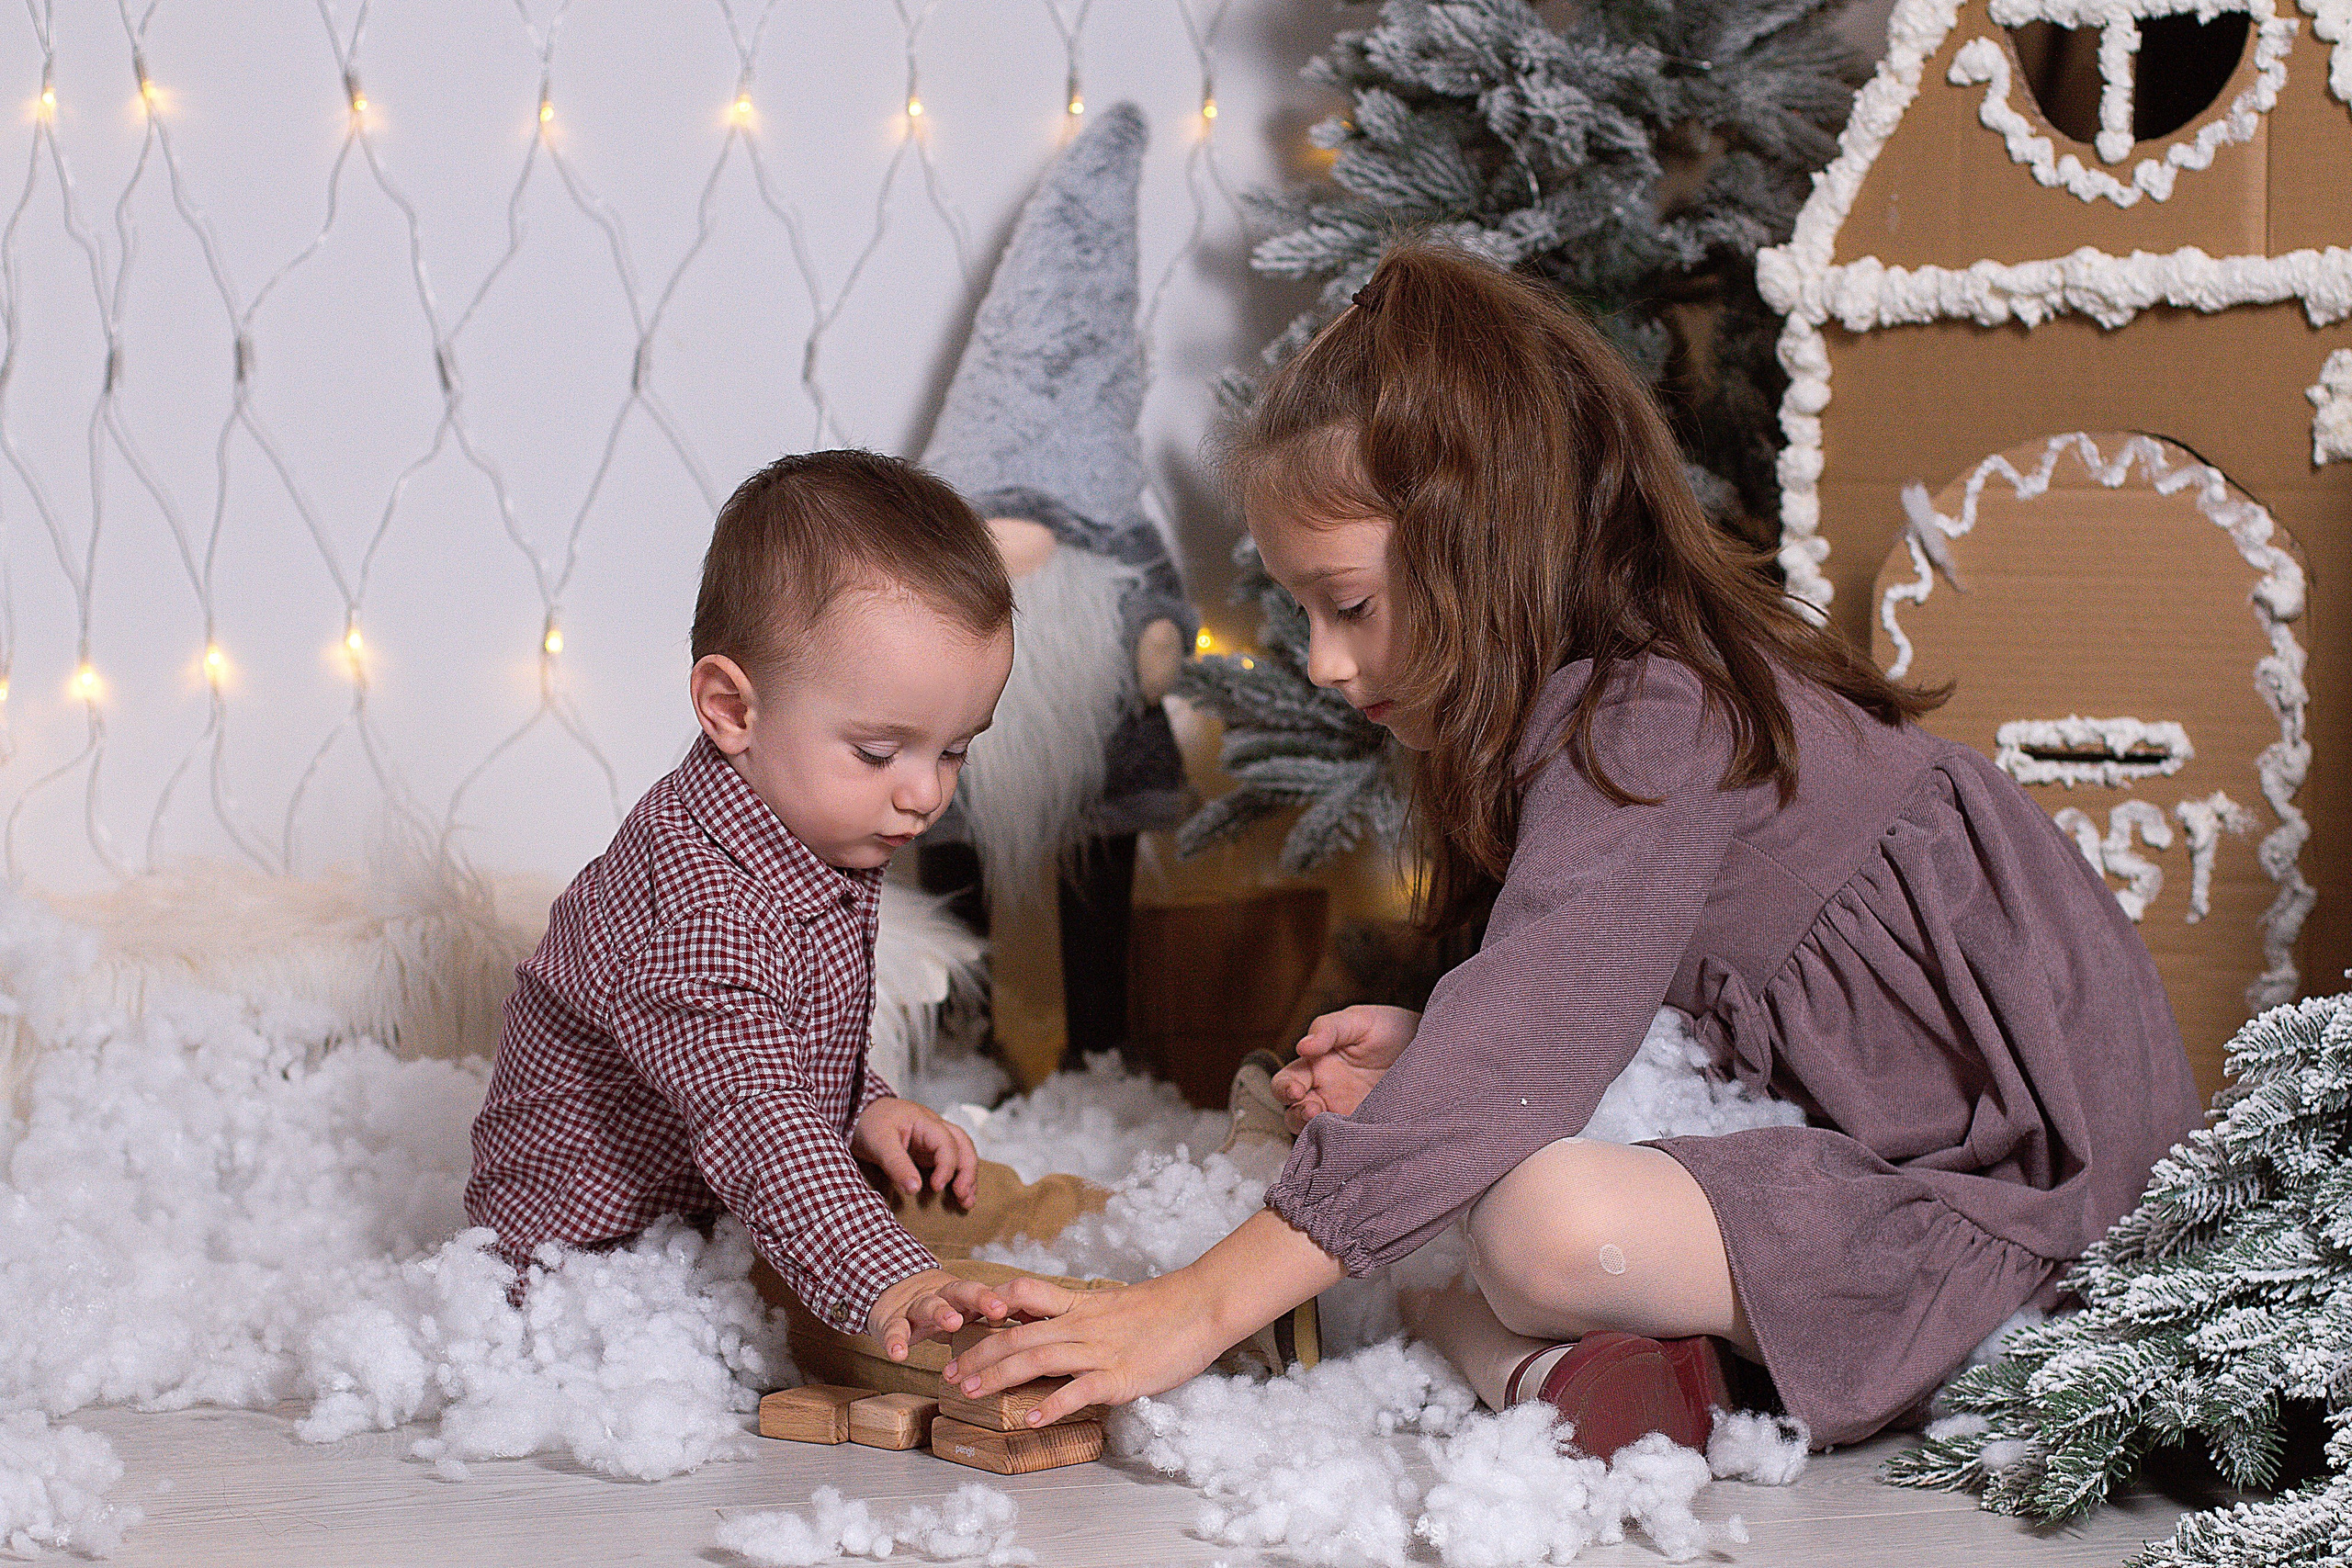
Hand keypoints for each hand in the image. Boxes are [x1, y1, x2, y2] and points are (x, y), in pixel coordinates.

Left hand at [853, 1096, 978, 1204]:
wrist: (856, 1114)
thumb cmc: (868, 1123)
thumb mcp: (878, 1143)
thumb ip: (897, 1165)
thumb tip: (915, 1189)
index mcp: (924, 1121)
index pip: (946, 1143)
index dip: (946, 1167)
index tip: (937, 1187)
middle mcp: (934, 1129)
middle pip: (963, 1146)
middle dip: (967, 1172)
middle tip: (963, 1196)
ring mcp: (932, 1140)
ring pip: (962, 1153)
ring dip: (967, 1176)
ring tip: (967, 1201)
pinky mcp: (927, 1152)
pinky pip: (950, 1162)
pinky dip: (957, 1177)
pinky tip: (958, 1194)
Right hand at [864, 1267, 1015, 1360]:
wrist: (888, 1291)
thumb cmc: (937, 1310)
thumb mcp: (962, 1314)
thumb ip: (990, 1323)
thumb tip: (1036, 1334)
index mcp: (963, 1298)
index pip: (986, 1293)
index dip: (1005, 1300)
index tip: (1026, 1310)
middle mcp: (942, 1297)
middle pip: (962, 1291)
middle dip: (981, 1298)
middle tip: (998, 1308)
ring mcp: (916, 1306)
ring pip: (929, 1304)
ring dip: (942, 1312)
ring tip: (954, 1322)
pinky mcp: (891, 1319)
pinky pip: (894, 1329)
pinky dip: (895, 1341)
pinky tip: (898, 1353)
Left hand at [938, 1273, 1230, 1425]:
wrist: (1202, 1305)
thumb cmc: (1162, 1308)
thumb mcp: (1112, 1305)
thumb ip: (1082, 1316)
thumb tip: (1056, 1328)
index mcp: (1079, 1303)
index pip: (1022, 1295)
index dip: (989, 1307)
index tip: (961, 1324)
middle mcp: (1081, 1324)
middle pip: (1018, 1335)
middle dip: (978, 1354)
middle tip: (949, 1374)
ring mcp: (1099, 1349)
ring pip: (1037, 1359)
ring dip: (998, 1377)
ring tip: (970, 1393)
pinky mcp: (1120, 1375)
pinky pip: (1080, 1390)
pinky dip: (1054, 1404)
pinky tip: (1031, 1418)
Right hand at [1273, 1004, 1420, 1130]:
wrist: (1433, 1048)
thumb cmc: (1392, 1029)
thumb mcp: (1360, 1021)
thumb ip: (1329, 1028)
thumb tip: (1303, 1046)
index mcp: (1318, 1064)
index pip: (1288, 1081)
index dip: (1285, 1088)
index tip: (1297, 1089)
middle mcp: (1326, 1092)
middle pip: (1294, 1111)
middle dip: (1296, 1113)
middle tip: (1310, 1108)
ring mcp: (1346, 1112)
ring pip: (1314, 1132)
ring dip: (1313, 1130)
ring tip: (1325, 1121)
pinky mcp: (1366, 1129)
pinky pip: (1345, 1143)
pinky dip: (1340, 1144)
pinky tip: (1349, 1136)